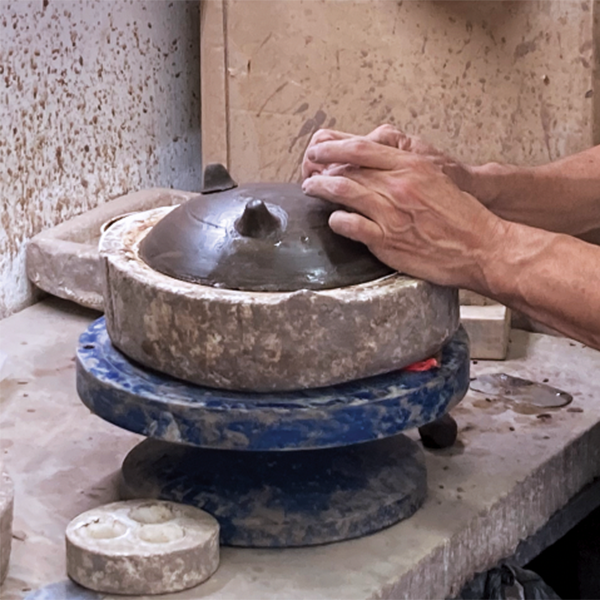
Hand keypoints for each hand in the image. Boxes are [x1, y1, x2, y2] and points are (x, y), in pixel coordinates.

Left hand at [302, 137, 508, 292]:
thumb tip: (377, 167)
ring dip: (320, 189)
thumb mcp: (435, 179)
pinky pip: (349, 225)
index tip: (318, 149)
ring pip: (343, 192)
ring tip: (311, 189)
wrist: (480, 247)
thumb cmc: (461, 216)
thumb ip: (406, 171)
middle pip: (347, 169)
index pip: (361, 149)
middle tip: (309, 171)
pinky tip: (334, 220)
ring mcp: (390, 213)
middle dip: (321, 168)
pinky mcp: (387, 240)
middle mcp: (398, 186)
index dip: (333, 147)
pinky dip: (336, 220)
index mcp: (411, 166)